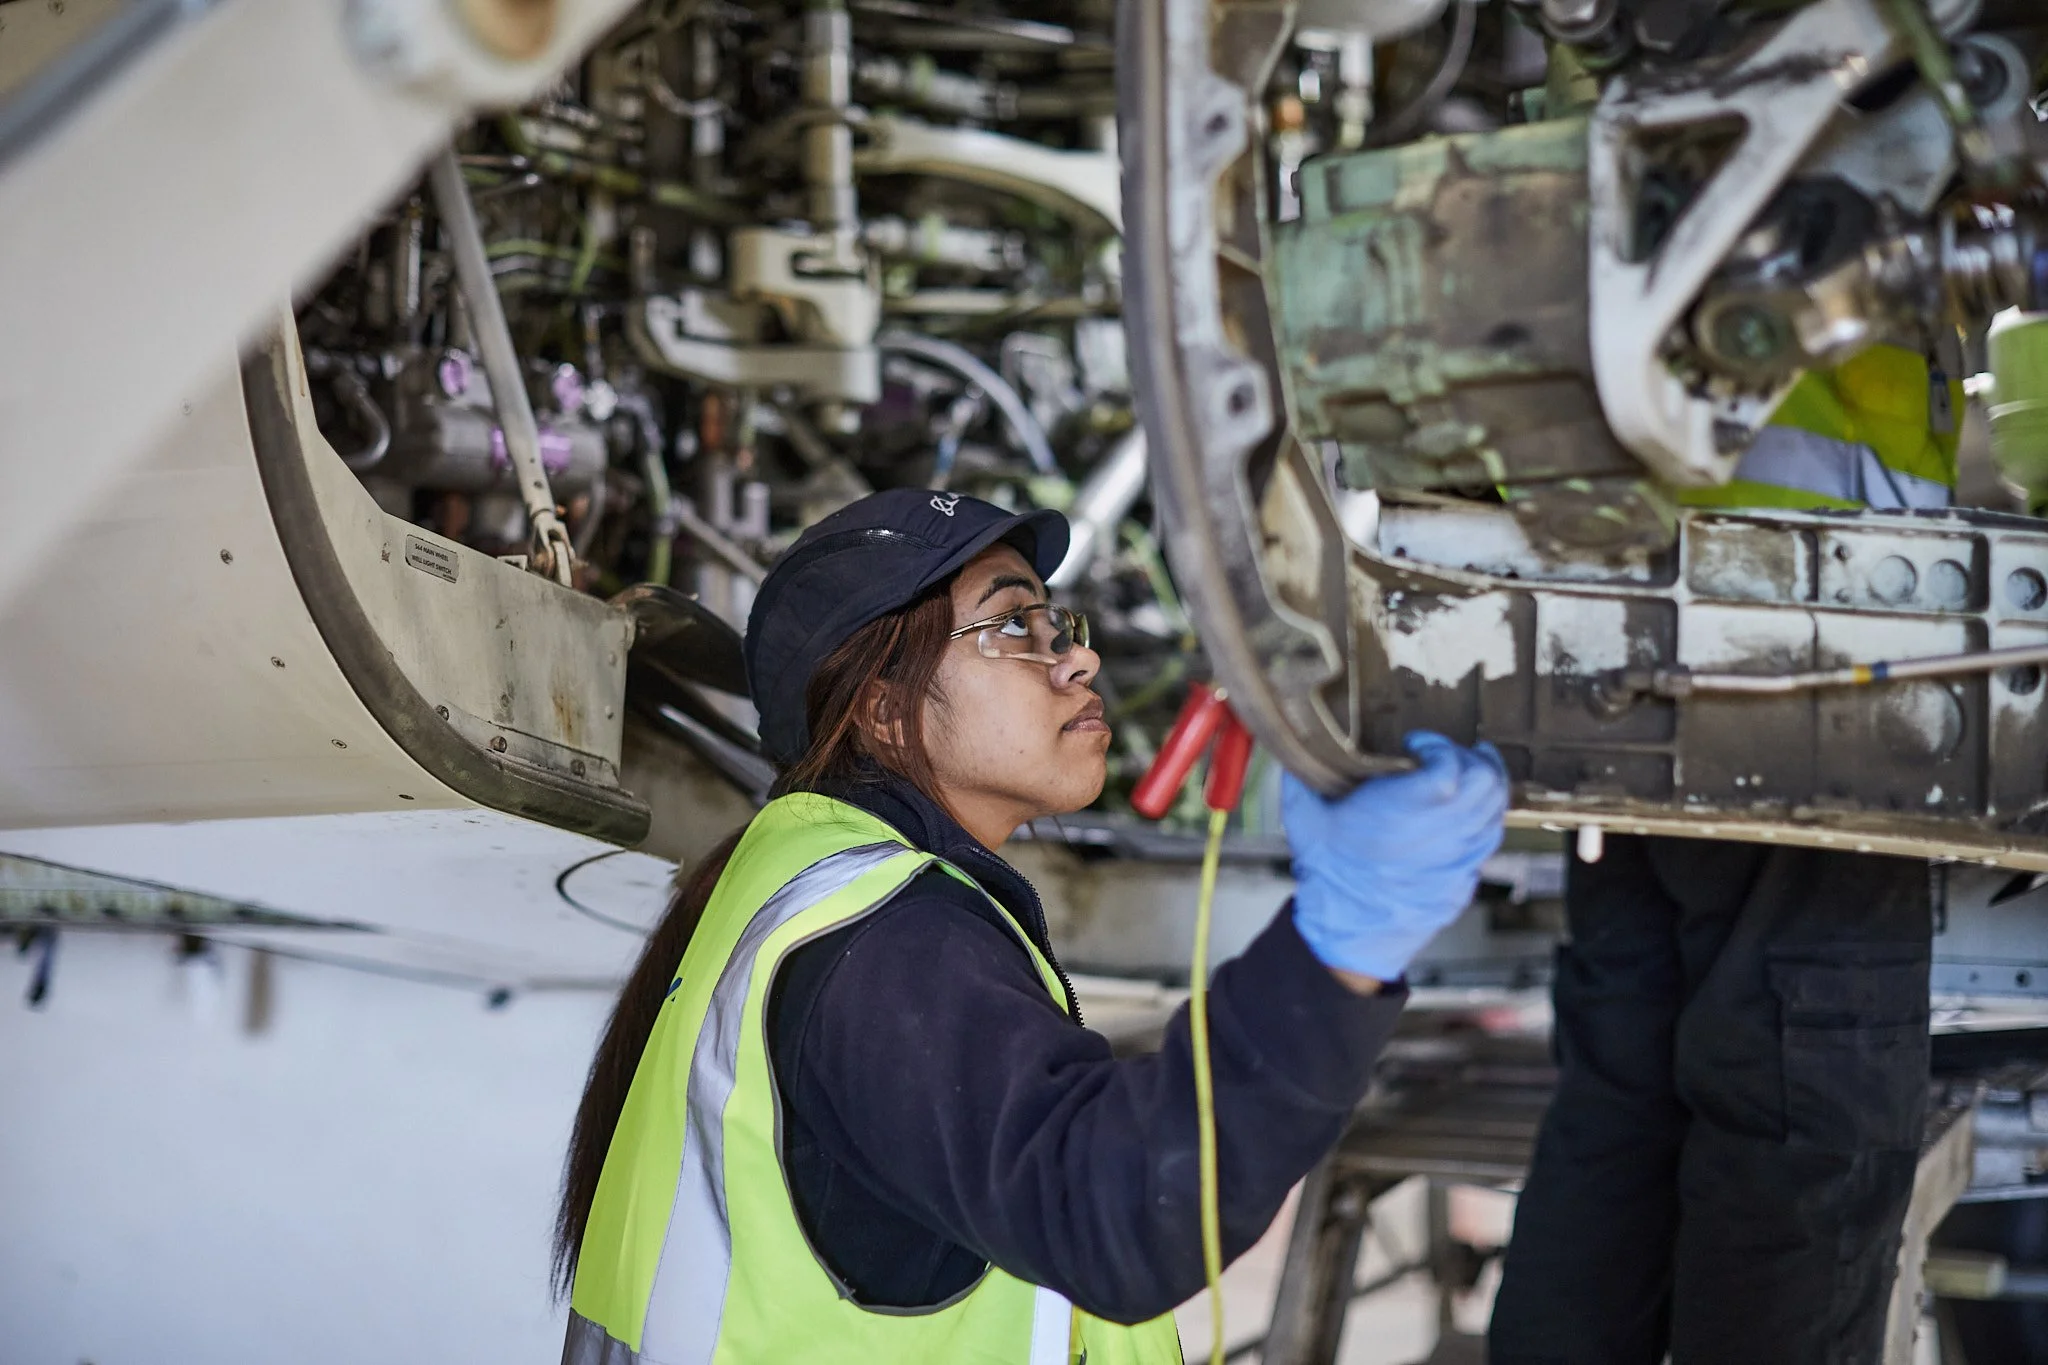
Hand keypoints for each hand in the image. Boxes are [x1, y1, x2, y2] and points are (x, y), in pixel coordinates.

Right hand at [1282, 732, 1508, 982]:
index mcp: (1403, 811)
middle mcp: (1440, 834)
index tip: (1418, 743)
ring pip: (1495, 811)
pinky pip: (1489, 840)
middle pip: (1485, 783)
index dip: (1438, 747)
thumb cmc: (1329, 876)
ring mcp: (1458, 859)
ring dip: (1487, 786)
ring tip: (1472, 772)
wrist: (1346, 933)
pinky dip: (1485, 818)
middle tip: (1452, 753)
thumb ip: (1302, 776)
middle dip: (1471, 759)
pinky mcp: (1464, 878)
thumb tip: (1298, 750)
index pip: (1449, 766)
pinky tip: (1468, 812)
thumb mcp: (1304, 818)